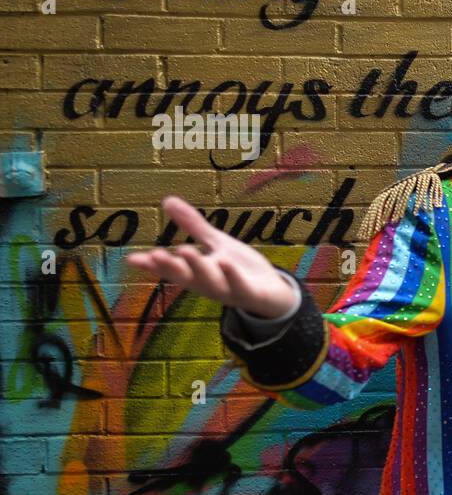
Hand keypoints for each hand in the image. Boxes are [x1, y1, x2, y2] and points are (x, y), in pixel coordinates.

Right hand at [125, 195, 299, 317]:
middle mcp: (208, 284)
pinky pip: (239, 286)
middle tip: (154, 254)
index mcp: (197, 273)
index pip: (171, 269)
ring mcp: (228, 290)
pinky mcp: (250, 294)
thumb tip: (167, 200)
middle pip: (186, 276)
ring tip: (184, 250)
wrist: (275, 294)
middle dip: (170, 266)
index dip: (153, 265)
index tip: (133, 259)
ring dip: (197, 267)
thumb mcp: (216, 243)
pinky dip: (232, 276)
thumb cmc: (242, 269)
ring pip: (210, 281)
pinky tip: (225, 262)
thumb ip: (193, 226)